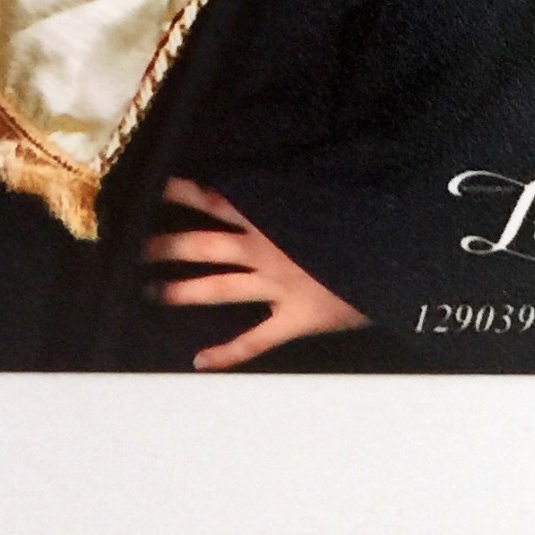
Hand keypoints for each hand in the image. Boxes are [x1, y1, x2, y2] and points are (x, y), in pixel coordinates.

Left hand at [141, 175, 369, 370]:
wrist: (400, 253)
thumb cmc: (365, 220)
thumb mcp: (328, 193)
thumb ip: (298, 187)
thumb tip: (274, 173)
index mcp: (272, 214)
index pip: (215, 199)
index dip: (182, 193)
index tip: (150, 188)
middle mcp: (266, 248)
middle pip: (203, 245)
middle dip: (166, 246)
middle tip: (134, 249)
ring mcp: (277, 285)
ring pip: (218, 289)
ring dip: (182, 292)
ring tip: (152, 293)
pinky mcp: (295, 319)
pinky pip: (254, 340)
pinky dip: (227, 354)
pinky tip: (200, 362)